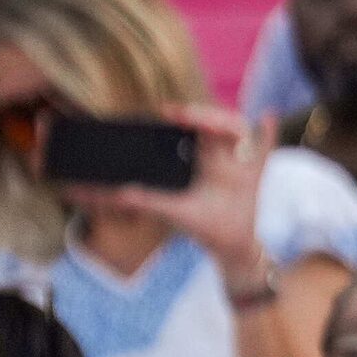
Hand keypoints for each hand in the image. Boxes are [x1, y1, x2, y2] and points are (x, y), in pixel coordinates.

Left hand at [104, 106, 272, 285]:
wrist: (228, 245)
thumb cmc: (200, 223)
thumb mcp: (167, 210)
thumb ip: (139, 199)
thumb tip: (87, 194)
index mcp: (196, 156)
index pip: (191, 128)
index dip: (184, 116)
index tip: (166, 111)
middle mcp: (218, 152)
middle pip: (213, 122)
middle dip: (203, 115)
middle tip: (180, 114)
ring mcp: (239, 159)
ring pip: (237, 128)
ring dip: (228, 122)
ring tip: (219, 122)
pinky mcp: (256, 171)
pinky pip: (265, 146)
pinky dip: (269, 131)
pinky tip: (268, 115)